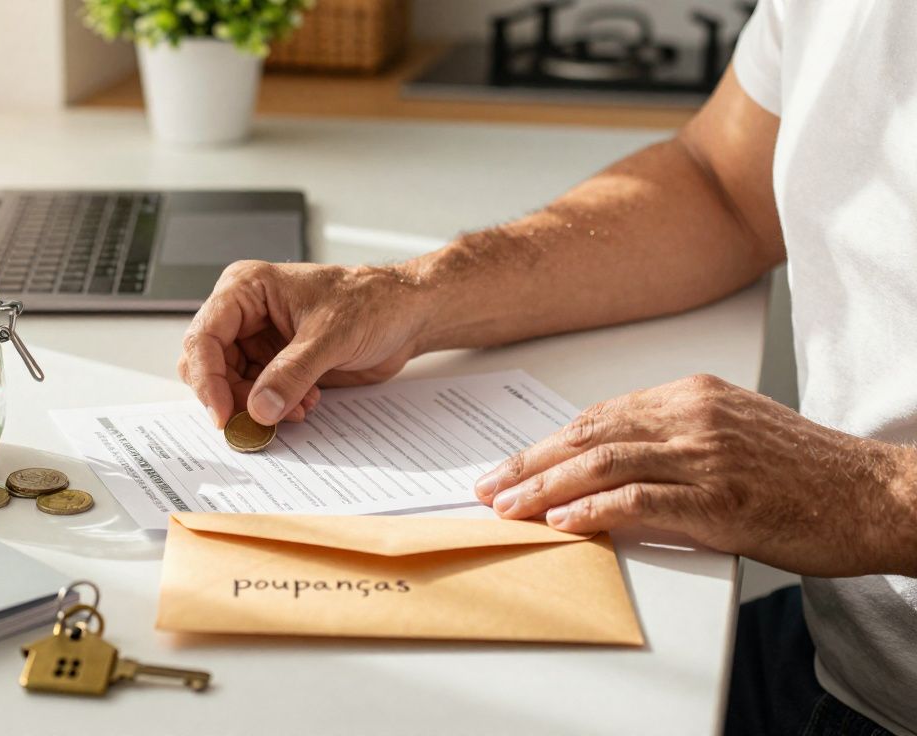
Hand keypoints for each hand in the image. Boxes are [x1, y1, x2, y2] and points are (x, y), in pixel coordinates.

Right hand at [178, 260, 425, 427]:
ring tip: (295, 409)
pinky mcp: (276, 363)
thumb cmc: (372, 302)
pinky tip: (304, 404)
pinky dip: (274, 408)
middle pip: (210, 366)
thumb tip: (259, 408)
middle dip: (233, 397)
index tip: (223, 414)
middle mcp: (246, 314)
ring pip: (231, 385)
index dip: (208, 379)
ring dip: (257, 406)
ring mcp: (259, 340)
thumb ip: (292, 373)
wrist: (405, 315)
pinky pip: (257, 394)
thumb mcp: (331, 336)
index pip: (205, 336)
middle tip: (257, 422)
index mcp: (247, 289)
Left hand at [475, 374, 916, 576]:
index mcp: (692, 395)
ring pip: (603, 464)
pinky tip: (561, 522)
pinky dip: (593, 510)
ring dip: (545, 488)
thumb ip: (676, 439)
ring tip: (506, 507)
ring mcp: (706, 454)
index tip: (513, 463)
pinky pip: (640, 500)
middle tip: (489, 486)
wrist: (876, 494)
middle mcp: (692, 415)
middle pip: (588, 435)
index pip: (599, 416)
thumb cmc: (808, 472)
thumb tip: (612, 466)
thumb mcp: (736, 432)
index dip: (549, 443)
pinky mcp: (720, 498)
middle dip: (530, 463)